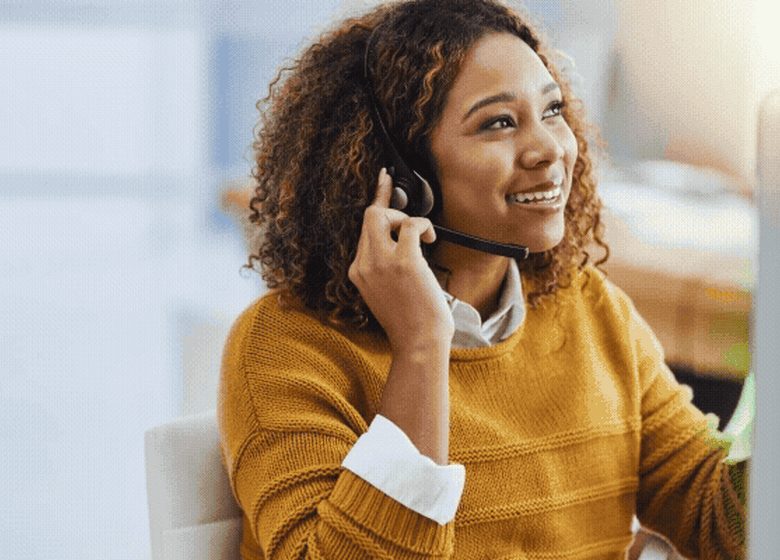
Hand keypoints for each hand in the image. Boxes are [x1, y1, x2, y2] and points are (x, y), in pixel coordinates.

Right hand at [349, 168, 453, 352]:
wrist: (418, 343)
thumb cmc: (410, 322)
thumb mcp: (385, 292)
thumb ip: (383, 267)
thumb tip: (402, 240)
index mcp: (358, 272)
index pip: (362, 231)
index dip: (376, 205)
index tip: (383, 183)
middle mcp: (364, 264)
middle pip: (369, 216)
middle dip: (389, 205)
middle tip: (405, 208)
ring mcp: (381, 262)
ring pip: (382, 214)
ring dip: (405, 217)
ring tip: (422, 236)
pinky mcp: (403, 261)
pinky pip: (410, 225)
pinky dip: (423, 225)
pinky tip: (430, 239)